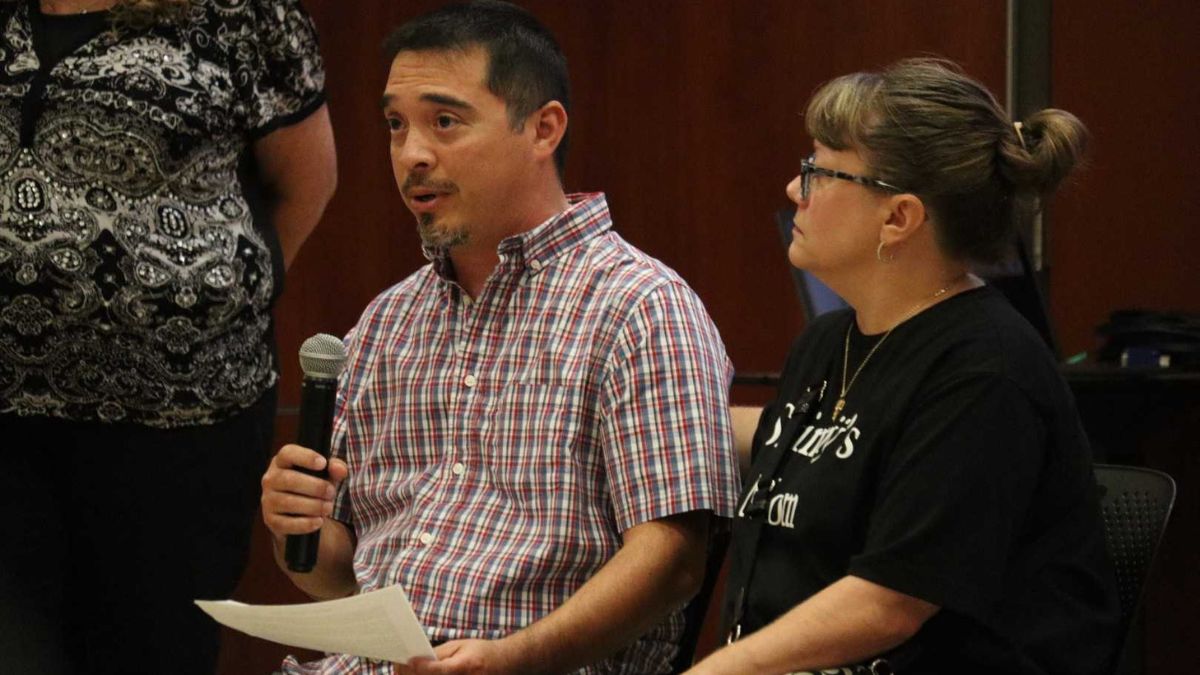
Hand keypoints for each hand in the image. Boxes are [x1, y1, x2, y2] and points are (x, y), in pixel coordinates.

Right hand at [260, 444, 348, 536]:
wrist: (299, 513)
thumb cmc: (313, 485)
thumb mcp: (325, 474)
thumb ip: (335, 468)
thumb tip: (340, 469)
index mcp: (282, 462)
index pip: (287, 453)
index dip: (305, 457)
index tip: (323, 463)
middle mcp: (270, 479)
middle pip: (288, 479)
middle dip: (315, 487)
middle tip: (331, 493)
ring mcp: (268, 500)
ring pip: (288, 502)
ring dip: (313, 506)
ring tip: (328, 508)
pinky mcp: (271, 520)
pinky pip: (286, 523)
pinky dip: (305, 523)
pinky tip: (319, 521)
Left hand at [397, 638, 525, 674]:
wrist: (505, 663)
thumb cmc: (481, 652)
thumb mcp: (461, 646)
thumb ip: (440, 654)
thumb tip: (416, 659)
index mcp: (466, 666)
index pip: (439, 670)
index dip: (421, 666)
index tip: (407, 660)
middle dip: (413, 674)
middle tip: (399, 665)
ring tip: (405, 670)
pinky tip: (419, 674)